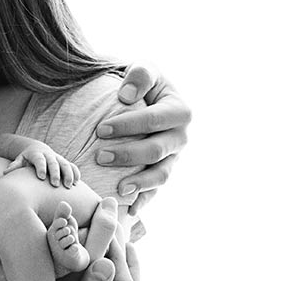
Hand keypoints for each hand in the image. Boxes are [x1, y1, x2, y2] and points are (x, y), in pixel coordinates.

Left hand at [3, 139, 78, 186]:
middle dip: (55, 173)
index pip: (39, 160)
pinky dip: (76, 174)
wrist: (38, 149)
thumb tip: (5, 172)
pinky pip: (72, 166)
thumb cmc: (26, 159)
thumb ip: (14, 166)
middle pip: (54, 163)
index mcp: (37, 154)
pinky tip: (77, 183)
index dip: (41, 167)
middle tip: (55, 184)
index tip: (41, 177)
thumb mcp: (19, 160)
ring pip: (65, 164)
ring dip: (68, 175)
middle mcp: (49, 155)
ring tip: (69, 186)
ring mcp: (58, 158)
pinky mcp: (65, 162)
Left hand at [95, 63, 190, 212]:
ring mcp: (174, 158)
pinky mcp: (163, 173)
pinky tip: (129, 210)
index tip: (100, 129)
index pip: (155, 119)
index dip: (129, 125)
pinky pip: (155, 191)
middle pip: (157, 150)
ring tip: (118, 189)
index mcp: (179, 110)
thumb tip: (126, 96)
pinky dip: (143, 201)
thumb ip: (140, 74)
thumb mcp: (145, 69)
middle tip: (99, 156)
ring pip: (161, 175)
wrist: (145, 99)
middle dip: (128, 155)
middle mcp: (180, 137)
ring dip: (139, 183)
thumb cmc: (142, 83)